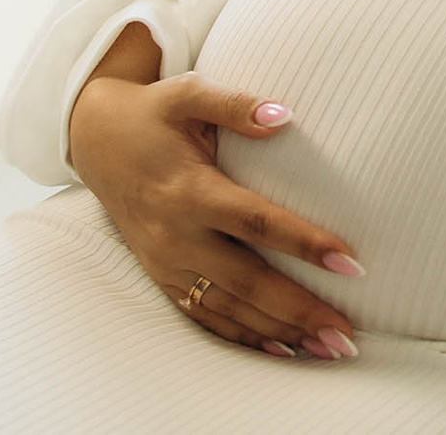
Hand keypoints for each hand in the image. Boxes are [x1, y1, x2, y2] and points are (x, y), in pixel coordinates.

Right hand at [69, 66, 366, 360]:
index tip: (351, 263)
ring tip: (330, 348)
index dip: (305, 243)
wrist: (95, 141)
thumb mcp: (188, 95)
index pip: (257, 223)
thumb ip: (235, 104)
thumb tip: (284, 115)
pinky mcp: (163, 276)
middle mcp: (178, 235)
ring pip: (230, 307)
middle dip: (299, 310)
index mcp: (190, 191)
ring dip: (281, 331)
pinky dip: (244, 336)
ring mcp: (168, 262)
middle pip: (248, 281)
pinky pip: (206, 315)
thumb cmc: (152, 114)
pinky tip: (283, 350)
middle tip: (347, 335)